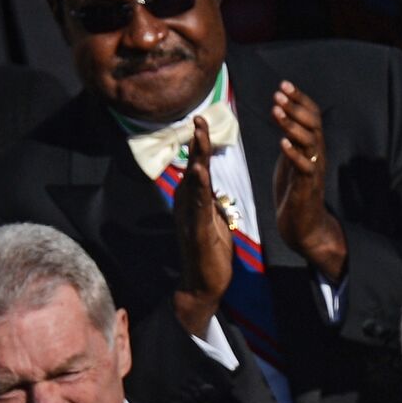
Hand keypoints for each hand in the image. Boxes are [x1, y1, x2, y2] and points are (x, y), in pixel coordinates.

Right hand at [173, 117, 233, 335]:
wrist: (203, 285)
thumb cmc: (210, 254)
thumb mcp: (214, 221)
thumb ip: (210, 201)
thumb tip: (210, 185)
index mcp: (193, 202)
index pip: (198, 166)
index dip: (200, 144)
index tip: (203, 121)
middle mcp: (187, 205)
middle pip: (193, 167)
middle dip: (197, 141)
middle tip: (199, 117)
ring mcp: (190, 216)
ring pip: (194, 181)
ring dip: (196, 156)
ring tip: (198, 134)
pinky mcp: (196, 229)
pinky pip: (198, 204)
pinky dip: (198, 186)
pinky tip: (198, 170)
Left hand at [272, 81, 346, 280]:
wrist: (305, 228)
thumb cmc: (296, 195)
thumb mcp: (290, 162)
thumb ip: (291, 142)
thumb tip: (283, 120)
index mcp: (312, 148)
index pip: (311, 117)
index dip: (299, 100)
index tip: (284, 85)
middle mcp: (316, 156)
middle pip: (312, 124)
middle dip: (295, 106)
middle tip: (279, 92)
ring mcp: (313, 171)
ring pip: (308, 142)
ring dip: (292, 124)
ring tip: (276, 110)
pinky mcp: (308, 188)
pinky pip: (304, 167)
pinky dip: (293, 154)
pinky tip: (282, 142)